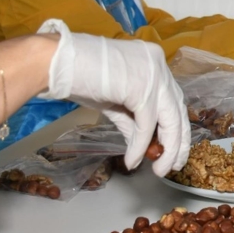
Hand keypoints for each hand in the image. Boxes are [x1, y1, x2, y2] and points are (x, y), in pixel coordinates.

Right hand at [38, 20, 189, 176]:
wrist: (55, 62)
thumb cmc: (80, 77)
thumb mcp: (115, 100)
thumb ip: (132, 119)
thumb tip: (143, 146)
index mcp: (154, 62)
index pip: (174, 99)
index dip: (177, 127)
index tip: (175, 150)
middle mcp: (159, 65)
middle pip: (178, 110)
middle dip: (178, 142)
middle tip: (173, 166)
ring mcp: (153, 75)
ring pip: (170, 119)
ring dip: (166, 150)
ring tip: (159, 170)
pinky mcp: (141, 88)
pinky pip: (146, 125)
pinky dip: (139, 146)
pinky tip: (132, 161)